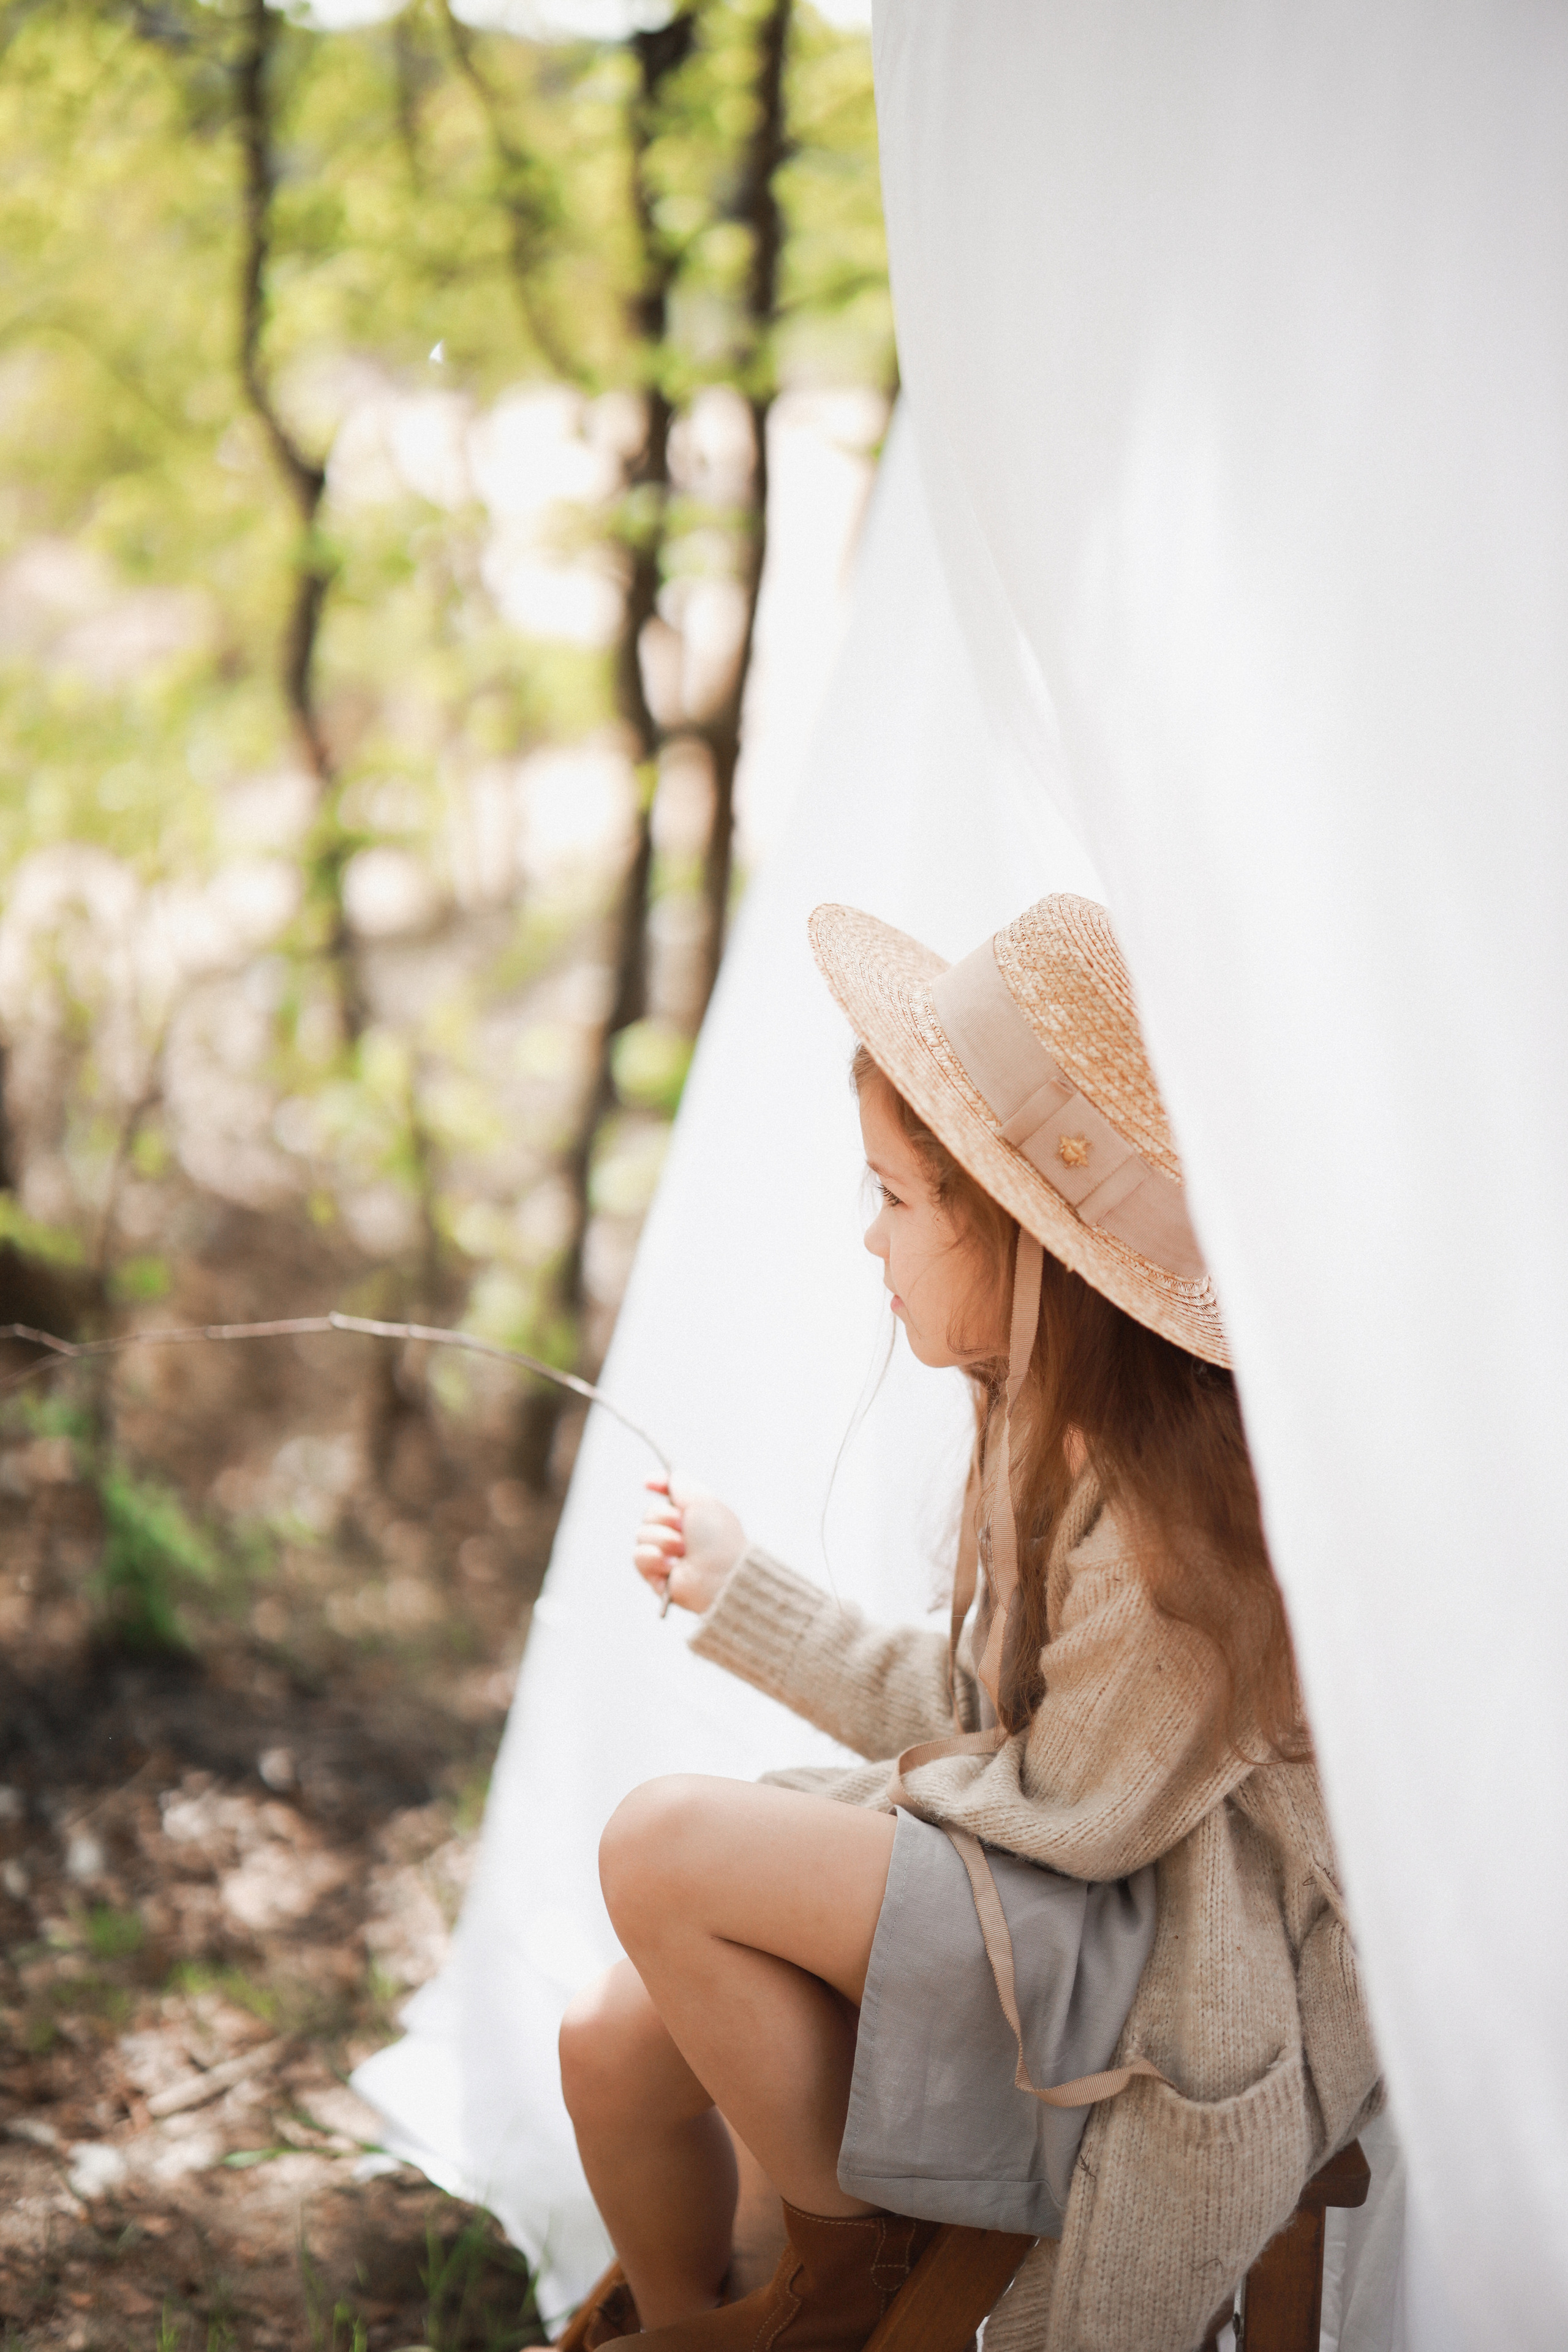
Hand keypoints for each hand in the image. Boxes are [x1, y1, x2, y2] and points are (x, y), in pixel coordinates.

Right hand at [633, 1474, 746, 1615]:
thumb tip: (674, 1476)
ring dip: (662, 1539)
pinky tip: (672, 1566)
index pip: (668, 1495)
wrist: (722, 1576)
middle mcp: (679, 1533)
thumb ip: (685, 1486)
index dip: (657, 1485)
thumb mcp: (705, 1502)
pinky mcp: (656, 1574)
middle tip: (683, 1528)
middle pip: (649, 1513)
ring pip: (641, 1534)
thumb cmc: (720, 1540)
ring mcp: (666, 1554)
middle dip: (663, 1517)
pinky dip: (654, 1558)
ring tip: (682, 1551)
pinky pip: (639, 1556)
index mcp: (693, 1515)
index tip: (648, 1482)